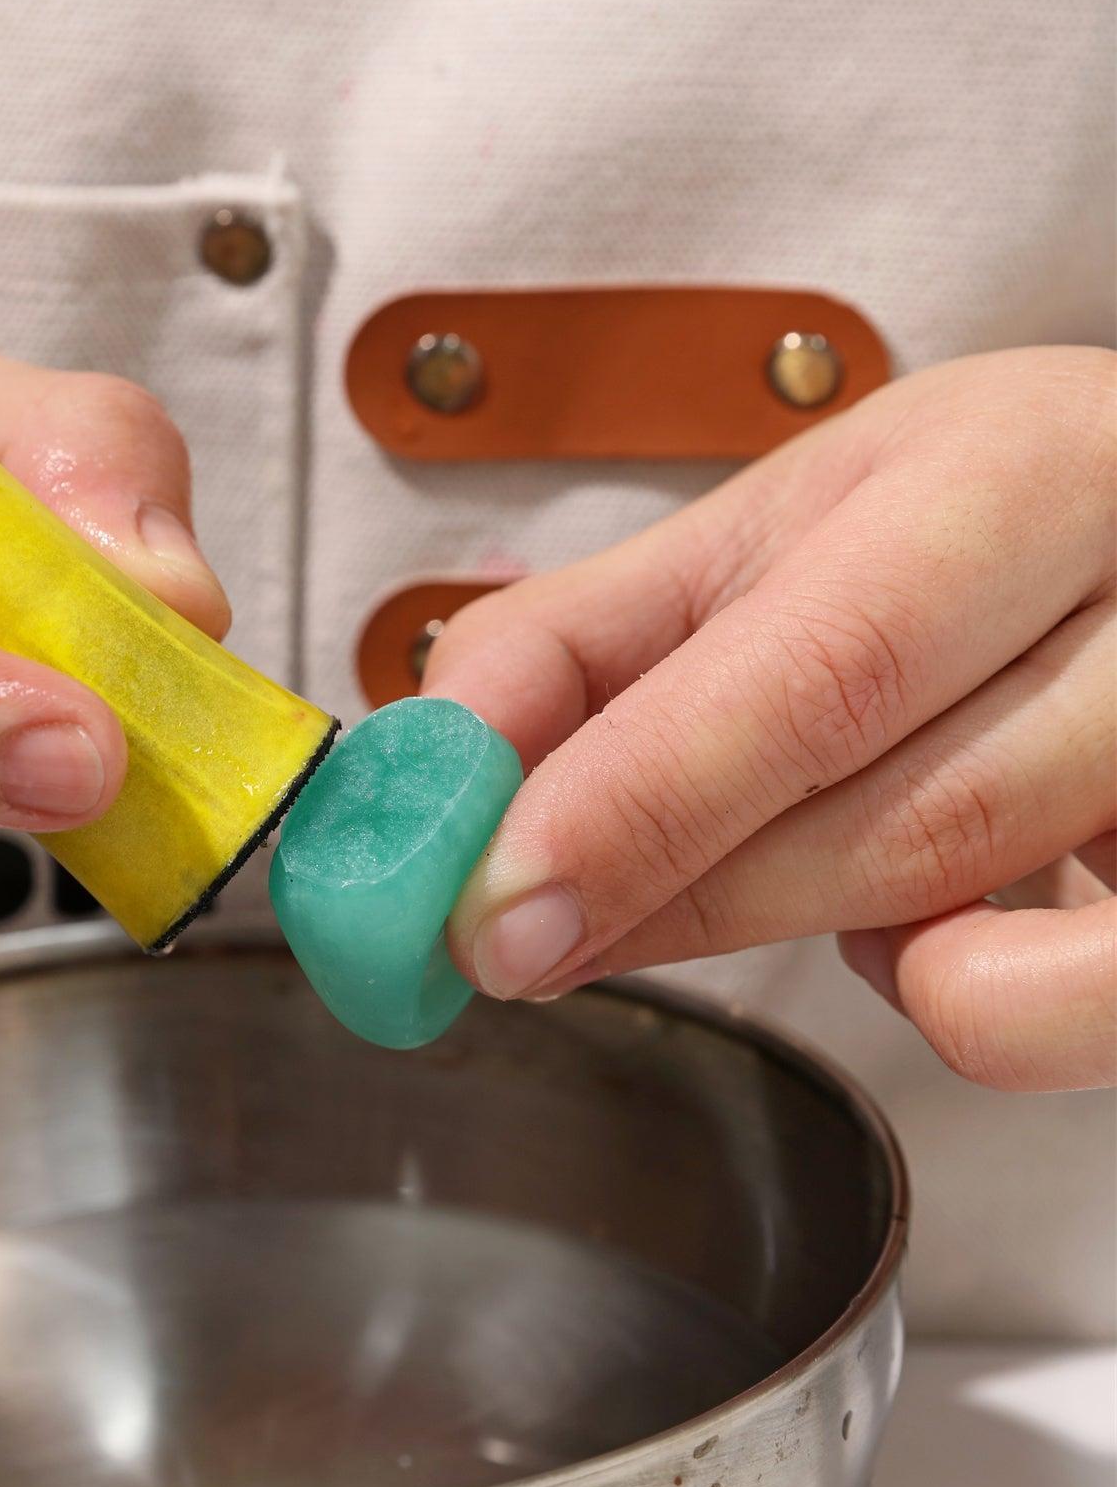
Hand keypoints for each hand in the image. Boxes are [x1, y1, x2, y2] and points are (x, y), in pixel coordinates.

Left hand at [426, 347, 1114, 1089]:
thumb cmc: (949, 533)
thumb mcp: (762, 536)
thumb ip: (582, 639)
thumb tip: (435, 756)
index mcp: (1021, 477)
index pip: (823, 668)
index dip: (640, 804)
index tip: (487, 906)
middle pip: (901, 818)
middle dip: (677, 898)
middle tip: (522, 935)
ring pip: (978, 914)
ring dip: (799, 933)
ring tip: (710, 881)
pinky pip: (1081, 1009)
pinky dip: (969, 1004)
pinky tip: (922, 929)